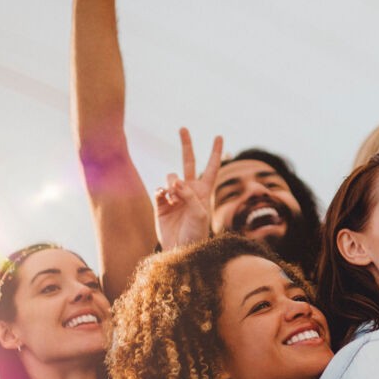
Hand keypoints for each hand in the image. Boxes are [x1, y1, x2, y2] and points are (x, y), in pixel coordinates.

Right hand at [154, 128, 222, 249]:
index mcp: (204, 191)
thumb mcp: (199, 214)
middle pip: (188, 161)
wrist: (180, 250)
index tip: (219, 136)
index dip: (215, 152)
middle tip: (183, 128)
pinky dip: (162, 192)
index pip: (211, 167)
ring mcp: (175, 195)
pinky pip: (159, 189)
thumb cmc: (196, 234)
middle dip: (186, 144)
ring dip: (172, 183)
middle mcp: (190, 190)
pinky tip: (165, 200)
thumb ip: (189, 195)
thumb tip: (174, 180)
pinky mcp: (161, 203)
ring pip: (171, 176)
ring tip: (174, 198)